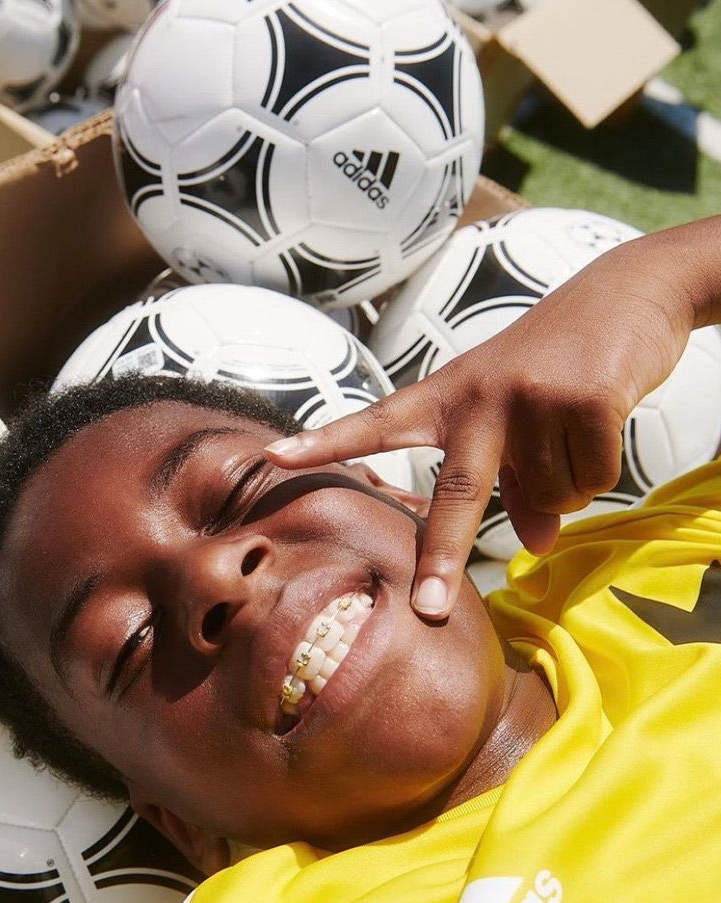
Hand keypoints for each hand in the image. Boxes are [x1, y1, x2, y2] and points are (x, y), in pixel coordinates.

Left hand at [265, 231, 700, 618]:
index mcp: (447, 396)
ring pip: (548, 497)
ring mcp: (528, 396)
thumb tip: (536, 544)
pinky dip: (600, 469)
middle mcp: (479, 396)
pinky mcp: (581, 399)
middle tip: (426, 610)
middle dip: (440, 559)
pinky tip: (603, 419)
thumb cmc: (558, 360)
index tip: (272, 456)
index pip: (376, 423)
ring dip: (568, 482)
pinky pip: (588, 481)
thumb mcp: (519, 418)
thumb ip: (516, 483)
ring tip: (575, 427)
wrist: (630, 291)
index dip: (325, 443)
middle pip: (455, 494)